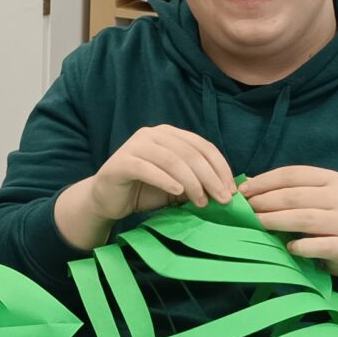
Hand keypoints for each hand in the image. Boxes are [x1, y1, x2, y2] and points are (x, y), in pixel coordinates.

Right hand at [77, 125, 235, 226]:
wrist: (106, 199)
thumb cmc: (143, 190)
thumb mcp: (176, 187)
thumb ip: (196, 183)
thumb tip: (225, 191)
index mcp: (169, 134)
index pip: (202, 146)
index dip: (220, 167)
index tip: (231, 190)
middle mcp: (152, 134)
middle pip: (190, 153)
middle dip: (210, 177)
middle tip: (222, 200)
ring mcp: (135, 146)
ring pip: (172, 160)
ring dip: (191, 182)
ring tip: (201, 202)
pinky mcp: (122, 162)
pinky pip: (148, 169)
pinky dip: (166, 180)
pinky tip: (178, 192)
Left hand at [241, 164, 337, 294]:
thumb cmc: (332, 220)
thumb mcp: (316, 199)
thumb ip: (289, 190)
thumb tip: (248, 184)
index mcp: (332, 179)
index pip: (292, 174)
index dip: (264, 181)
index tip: (243, 190)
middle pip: (294, 196)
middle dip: (265, 201)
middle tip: (245, 209)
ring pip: (303, 219)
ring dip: (275, 221)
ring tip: (256, 224)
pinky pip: (318, 246)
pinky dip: (299, 246)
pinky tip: (287, 247)